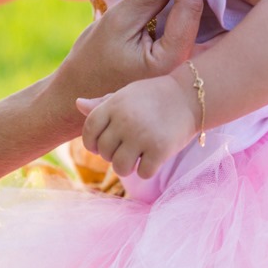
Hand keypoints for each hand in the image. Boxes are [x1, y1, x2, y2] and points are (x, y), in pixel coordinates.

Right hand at [48, 0, 202, 135]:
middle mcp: (185, 64)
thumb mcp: (118, 23)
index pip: (189, 5)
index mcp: (172, 60)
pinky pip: (184, 23)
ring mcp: (182, 63)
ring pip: (193, 15)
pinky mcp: (174, 58)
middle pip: (197, 10)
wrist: (80, 96)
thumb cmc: (92, 64)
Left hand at [76, 74, 197, 178]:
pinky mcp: (160, 150)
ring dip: (128, 167)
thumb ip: (103, 104)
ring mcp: (142, 136)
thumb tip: (77, 104)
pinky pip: (143, 173)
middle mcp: (124, 120)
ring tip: (137, 158)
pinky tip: (154, 158)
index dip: (93, 144)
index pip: (90, 132)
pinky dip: (148, 170)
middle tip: (128, 149)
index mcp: (113, 105)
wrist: (190, 96)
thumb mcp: (127, 95)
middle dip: (114, 155)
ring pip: (120, 167)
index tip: (102, 146)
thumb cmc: (155, 96)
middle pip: (105, 153)